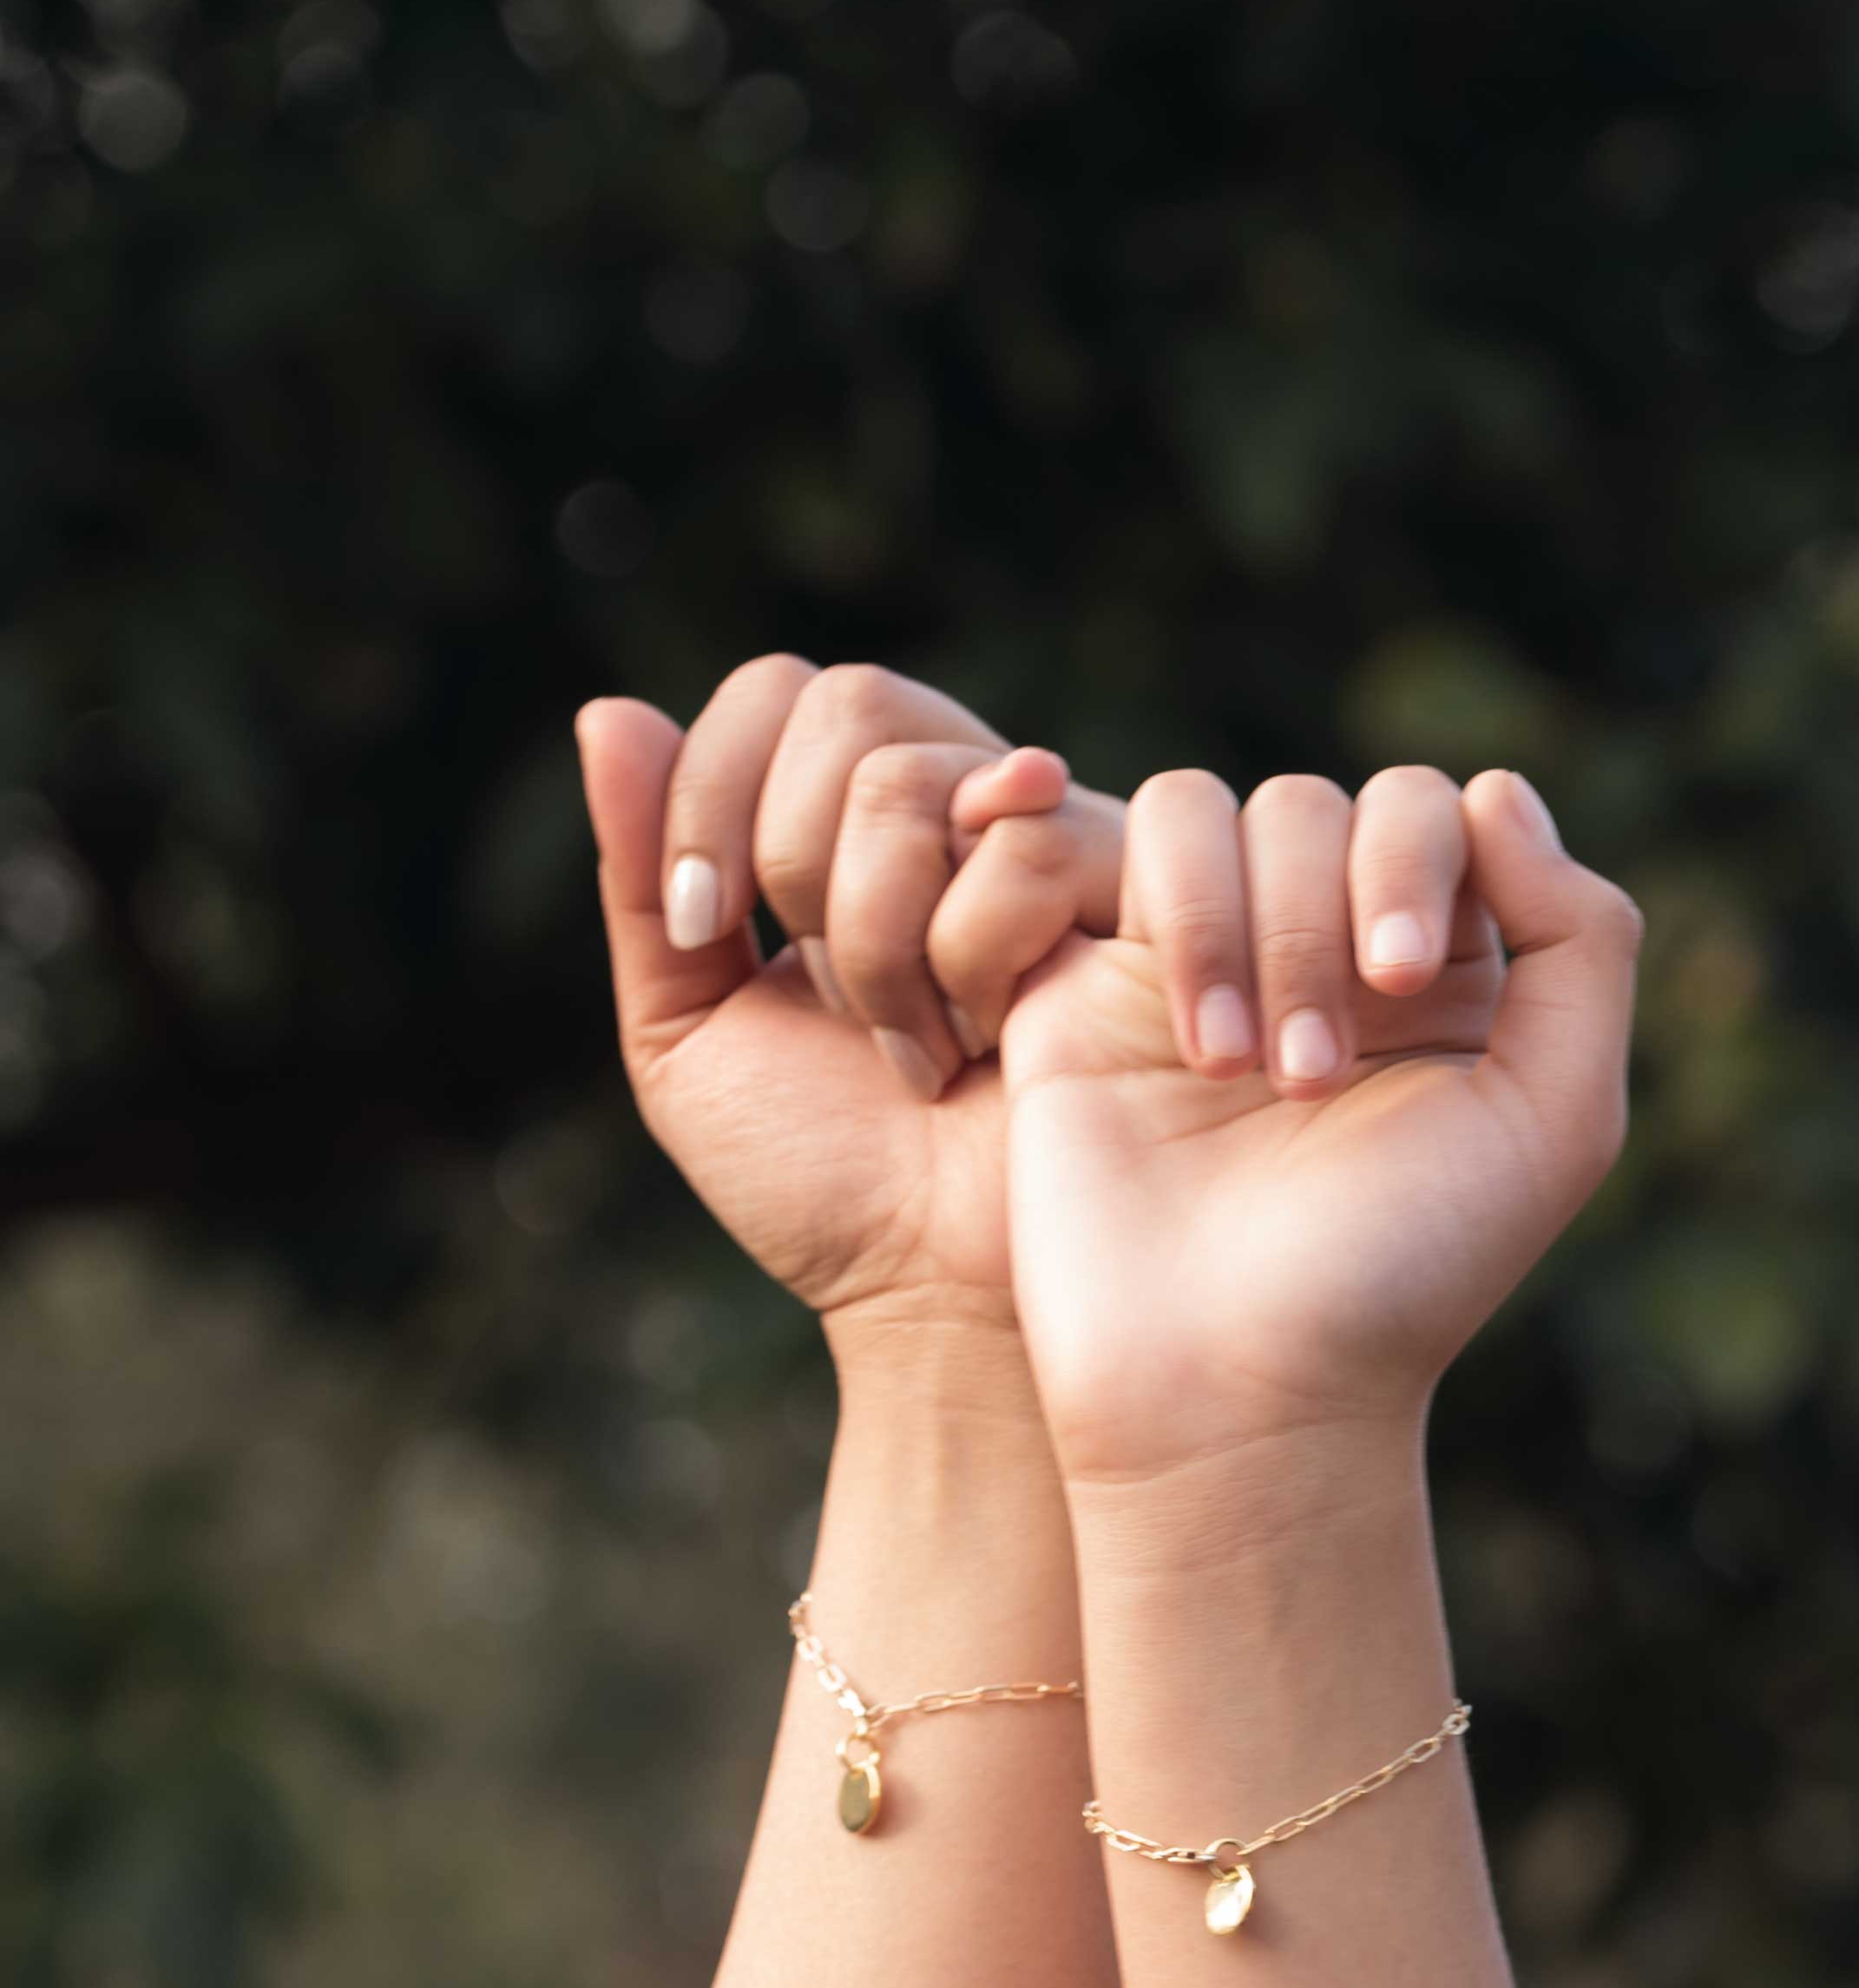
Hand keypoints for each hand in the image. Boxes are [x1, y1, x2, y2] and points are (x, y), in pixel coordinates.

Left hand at [576, 657, 1121, 1347]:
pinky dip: (965, 956)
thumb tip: (607, 709)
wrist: (938, 1292)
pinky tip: (986, 1039)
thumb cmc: (826, 1180)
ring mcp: (1042, 840)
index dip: (714, 786)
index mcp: (847, 825)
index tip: (709, 923)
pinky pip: (1016, 839)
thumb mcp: (689, 1031)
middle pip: (843, 702)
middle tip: (828, 998)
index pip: (774, 695)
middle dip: (795, 863)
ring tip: (913, 1041)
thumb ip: (647, 881)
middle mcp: (952, 807)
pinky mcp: (1122, 892)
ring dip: (874, 935)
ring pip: (909, 772)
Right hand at [1001, 766, 1642, 1483]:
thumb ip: (1582, 941)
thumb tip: (1494, 792)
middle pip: (1322, 803)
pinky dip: (1165, 919)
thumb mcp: (1557, 1118)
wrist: (1233, 1390)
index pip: (1435, 811)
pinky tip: (1182, 1058)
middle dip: (1319, 920)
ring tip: (1240, 1080)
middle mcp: (1318, 948)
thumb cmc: (1403, 1274)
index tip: (1399, 980)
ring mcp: (1201, 959)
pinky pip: (1113, 844)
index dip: (1416, 860)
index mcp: (1439, 971)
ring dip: (1239, 930)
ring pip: (1216, 811)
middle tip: (1312, 1075)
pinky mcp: (1089, 984)